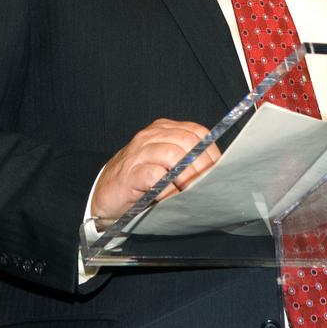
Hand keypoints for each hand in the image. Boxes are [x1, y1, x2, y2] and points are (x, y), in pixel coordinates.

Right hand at [92, 119, 220, 221]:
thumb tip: (215, 174)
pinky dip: (168, 188)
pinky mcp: (130, 173)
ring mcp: (139, 153)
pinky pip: (154, 176)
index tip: (220, 172)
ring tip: (192, 192)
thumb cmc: (141, 182)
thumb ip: (185, 162)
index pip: (196, 132)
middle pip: (187, 141)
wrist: (106, 194)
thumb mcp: (165, 166)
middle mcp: (151, 136)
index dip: (211, 152)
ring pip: (172, 154)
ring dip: (188, 175)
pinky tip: (172, 198)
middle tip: (208, 185)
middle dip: (202, 165)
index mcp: (163, 130)